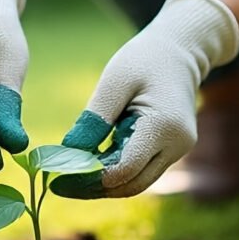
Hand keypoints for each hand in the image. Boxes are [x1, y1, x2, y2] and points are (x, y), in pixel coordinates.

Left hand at [50, 0, 238, 197]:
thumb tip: (69, 153)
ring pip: (139, 182)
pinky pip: (144, 170)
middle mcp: (177, 144)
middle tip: (59, 186)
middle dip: (95, 188)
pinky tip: (92, 165)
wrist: (180, 51)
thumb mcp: (114, 82)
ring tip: (70, 179)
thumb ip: (94, 119)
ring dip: (106, 184)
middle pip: (132, 183)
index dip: (90, 177)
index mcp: (163, 125)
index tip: (58, 178)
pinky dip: (119, 172)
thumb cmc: (144, 59)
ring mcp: (179, 150)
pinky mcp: (174, 150)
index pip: (125, 168)